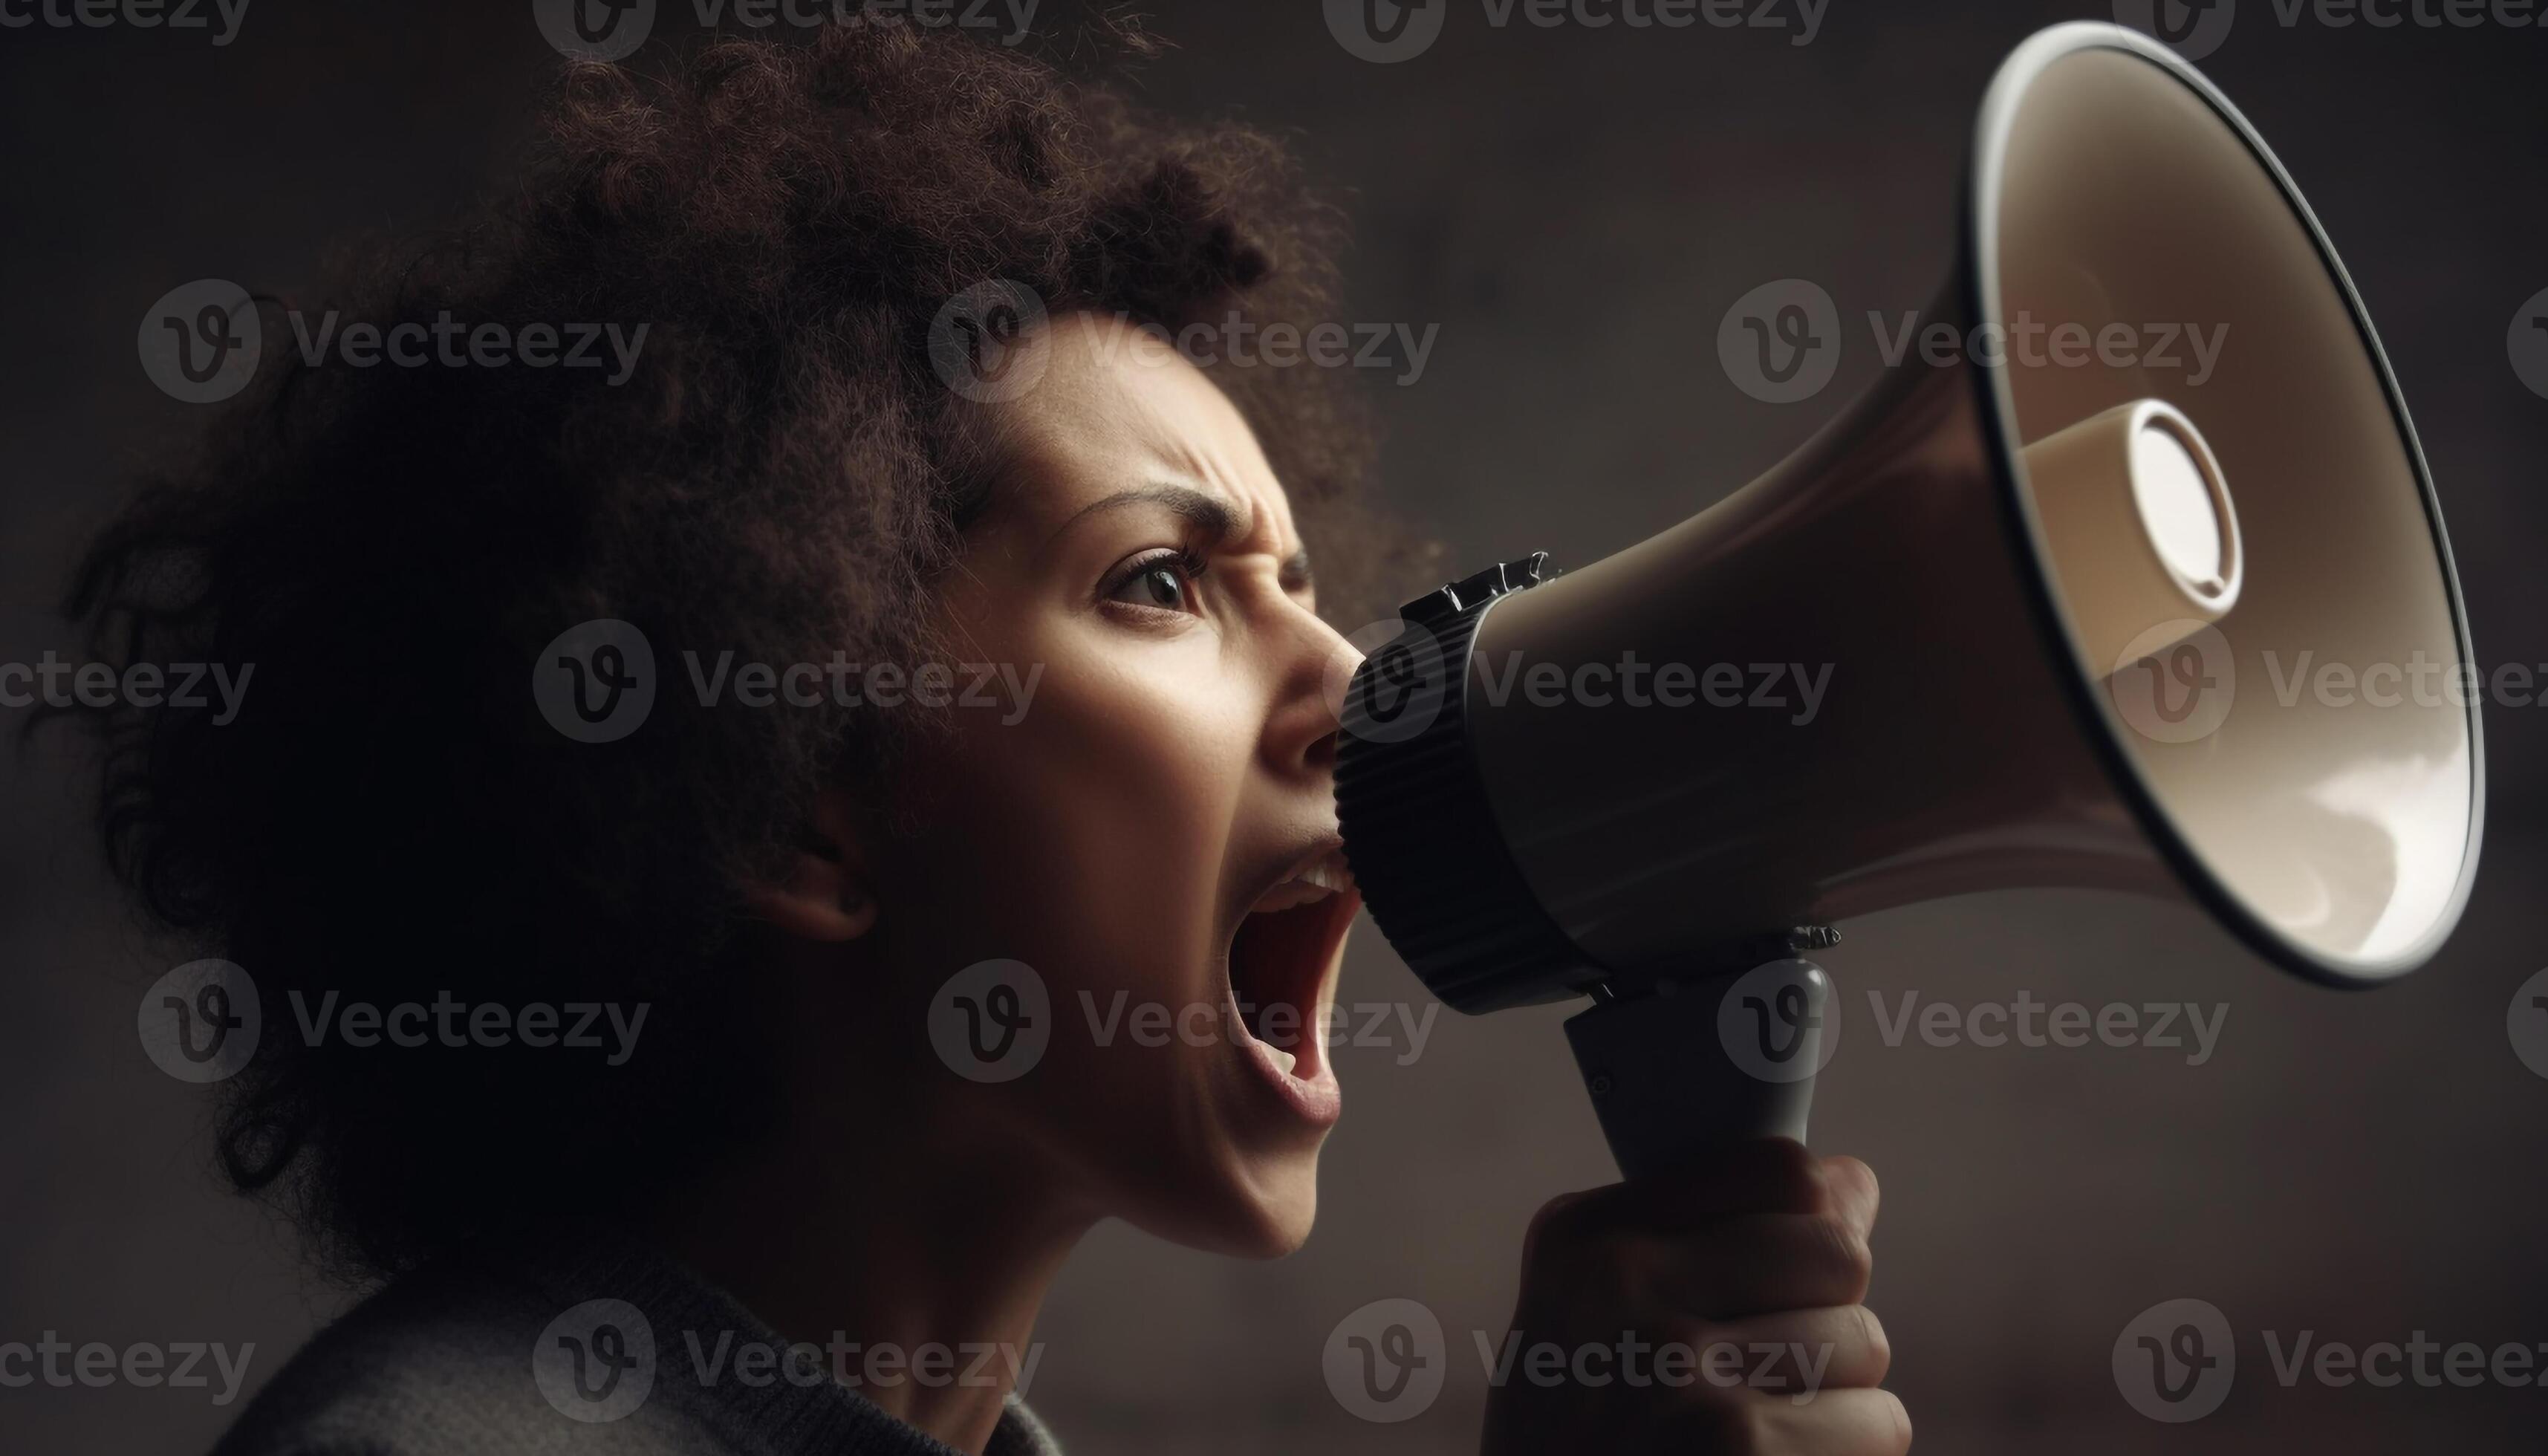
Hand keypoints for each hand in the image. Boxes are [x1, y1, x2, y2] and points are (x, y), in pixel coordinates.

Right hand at [1481, 1140, 1905, 1455]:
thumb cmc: (1580, 1429)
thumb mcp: (1584, 1310)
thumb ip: (1693, 1232)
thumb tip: (1851, 1181)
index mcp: (1589, 1239)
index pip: (1780, 1171)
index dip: (1820, 1213)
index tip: (1798, 1259)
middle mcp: (1627, 1290)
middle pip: (1838, 1252)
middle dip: (1829, 1310)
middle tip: (1773, 1362)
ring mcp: (1684, 1373)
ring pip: (1865, 1342)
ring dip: (1838, 1393)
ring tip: (1764, 1426)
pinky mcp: (1740, 1449)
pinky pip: (1877, 1423)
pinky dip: (1848, 1451)